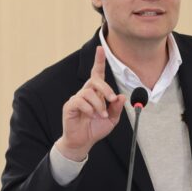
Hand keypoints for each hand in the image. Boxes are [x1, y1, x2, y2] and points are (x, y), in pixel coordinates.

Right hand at [55, 46, 125, 160]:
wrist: (83, 142)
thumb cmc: (95, 128)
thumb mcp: (112, 119)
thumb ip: (116, 108)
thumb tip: (122, 97)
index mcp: (96, 93)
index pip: (97, 74)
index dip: (99, 61)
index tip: (101, 49)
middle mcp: (86, 92)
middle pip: (95, 80)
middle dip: (106, 89)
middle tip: (111, 100)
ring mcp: (76, 99)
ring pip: (88, 92)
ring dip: (99, 105)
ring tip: (101, 115)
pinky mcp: (70, 106)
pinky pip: (79, 101)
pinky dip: (89, 108)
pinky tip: (91, 116)